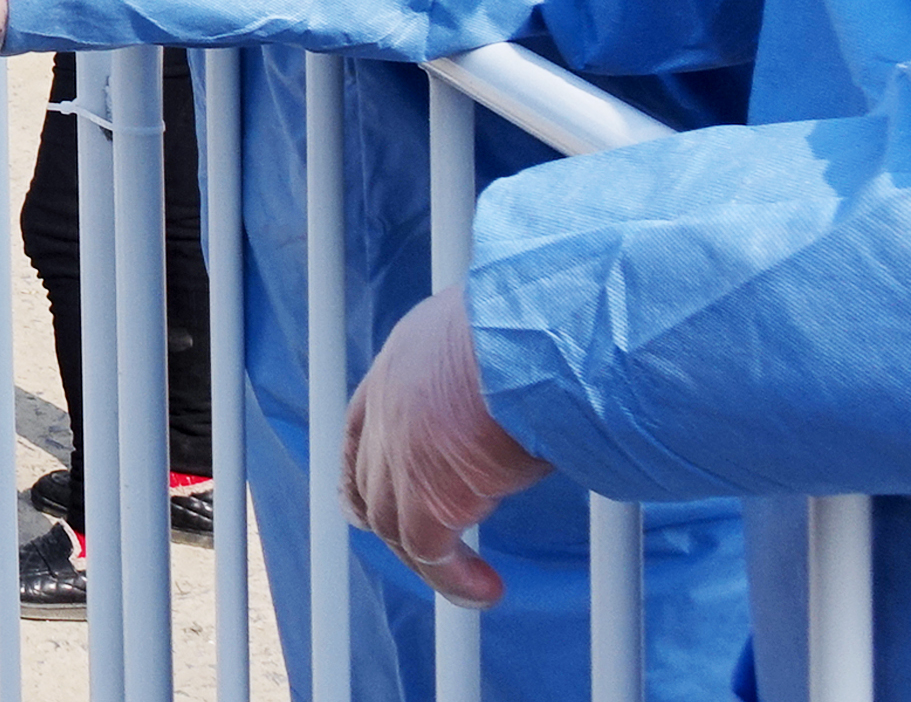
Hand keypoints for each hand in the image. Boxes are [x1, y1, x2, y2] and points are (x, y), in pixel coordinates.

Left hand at [343, 290, 553, 607]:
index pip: (366, 418)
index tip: (375, 483)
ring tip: (465, 579)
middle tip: (413, 543)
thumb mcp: (505, 330)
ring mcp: (400, 451)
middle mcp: (389, 402)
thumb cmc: (544, 321)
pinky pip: (429, 552)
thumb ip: (500, 363)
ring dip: (426, 555)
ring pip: (391, 521)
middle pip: (367, 474)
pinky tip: (483, 590)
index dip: (369, 457)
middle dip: (383, 511)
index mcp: (406, 356)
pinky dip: (454, 578)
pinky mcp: (427, 495)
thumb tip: (541, 375)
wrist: (538, 335)